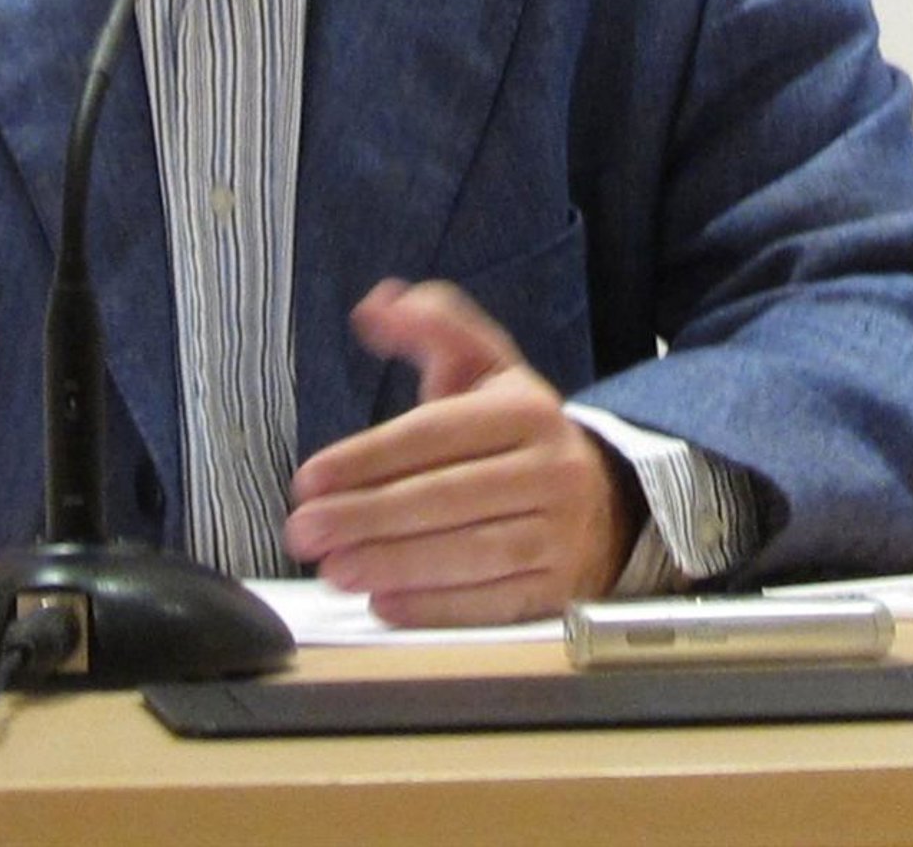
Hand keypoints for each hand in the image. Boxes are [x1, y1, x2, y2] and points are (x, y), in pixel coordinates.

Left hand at [282, 279, 638, 627]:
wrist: (608, 495)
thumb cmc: (519, 430)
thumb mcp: (485, 364)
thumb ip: (433, 325)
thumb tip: (377, 305)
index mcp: (525, 411)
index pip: (434, 435)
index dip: (367, 457)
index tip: (309, 478)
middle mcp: (550, 472)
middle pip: (446, 498)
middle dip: (366, 516)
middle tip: (303, 530)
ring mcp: (561, 536)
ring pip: (470, 554)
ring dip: (394, 565)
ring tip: (334, 569)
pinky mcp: (562, 590)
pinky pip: (494, 604)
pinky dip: (437, 607)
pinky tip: (385, 605)